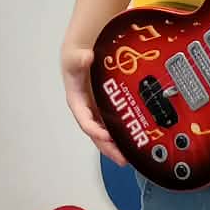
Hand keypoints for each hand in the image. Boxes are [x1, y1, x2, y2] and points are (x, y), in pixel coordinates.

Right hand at [61, 40, 124, 163]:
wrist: (83, 51)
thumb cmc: (76, 58)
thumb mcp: (75, 56)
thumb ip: (79, 58)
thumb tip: (86, 58)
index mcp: (77, 101)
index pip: (85, 121)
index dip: (95, 130)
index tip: (106, 136)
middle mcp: (87, 109)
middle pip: (97, 133)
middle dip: (108, 147)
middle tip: (121, 158)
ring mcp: (98, 110)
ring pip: (106, 133)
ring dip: (116, 146)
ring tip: (129, 156)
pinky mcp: (107, 108)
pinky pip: (114, 125)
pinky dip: (122, 135)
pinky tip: (134, 141)